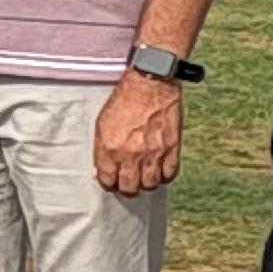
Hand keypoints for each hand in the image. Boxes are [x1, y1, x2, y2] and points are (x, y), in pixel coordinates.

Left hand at [94, 70, 184, 194]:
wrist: (150, 83)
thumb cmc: (124, 100)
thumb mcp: (102, 123)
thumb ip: (101, 149)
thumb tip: (100, 170)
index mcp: (110, 147)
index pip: (107, 179)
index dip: (108, 182)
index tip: (111, 181)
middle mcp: (131, 154)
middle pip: (129, 187)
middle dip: (126, 188)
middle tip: (127, 183)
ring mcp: (153, 152)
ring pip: (150, 184)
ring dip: (146, 184)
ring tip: (143, 178)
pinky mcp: (172, 147)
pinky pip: (170, 173)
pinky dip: (165, 176)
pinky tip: (160, 171)